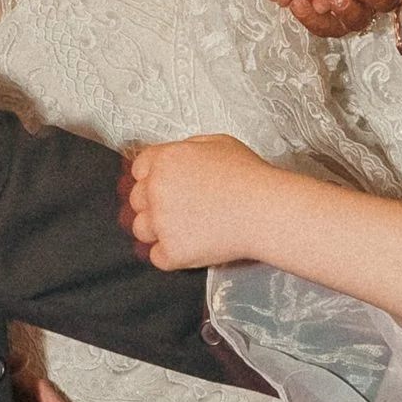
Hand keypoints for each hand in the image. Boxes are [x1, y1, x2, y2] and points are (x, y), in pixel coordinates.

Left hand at [123, 135, 281, 271]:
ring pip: (141, 229)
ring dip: (157, 230)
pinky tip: (192, 246)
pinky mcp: (172, 251)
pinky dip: (171, 255)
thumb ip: (188, 148)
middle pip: (136, 200)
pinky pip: (157, 256)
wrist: (265, 211)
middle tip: (181, 209)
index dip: (152, 178)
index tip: (166, 186)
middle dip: (154, 204)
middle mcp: (156, 190)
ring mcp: (161, 223)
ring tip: (185, 229)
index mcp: (165, 160)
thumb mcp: (219, 144)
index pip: (138, 169)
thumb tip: (177, 157)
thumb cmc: (250, 177)